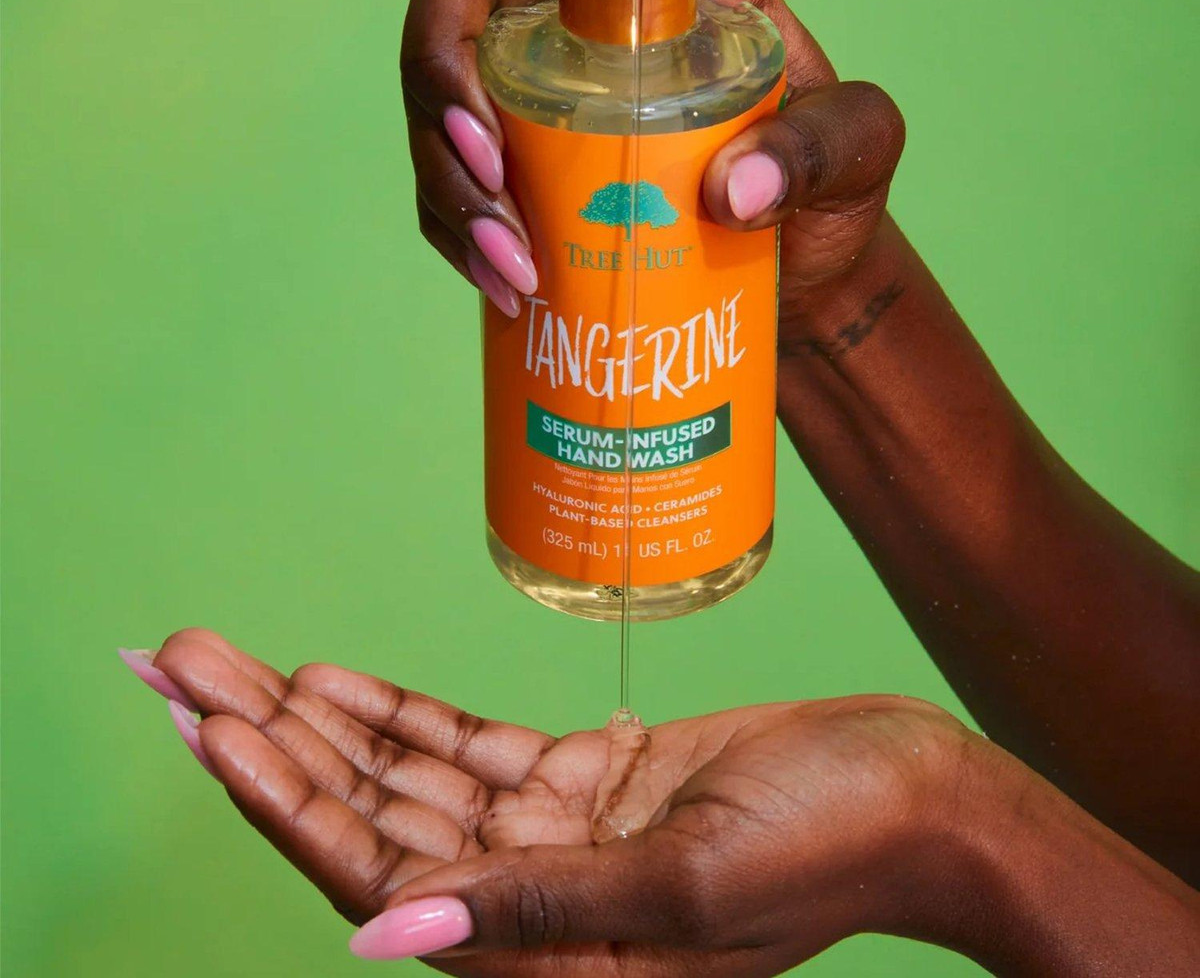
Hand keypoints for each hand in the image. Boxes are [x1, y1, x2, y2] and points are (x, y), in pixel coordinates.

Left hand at [144, 629, 991, 974]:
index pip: (375, 874)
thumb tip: (387, 931)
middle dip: (266, 737)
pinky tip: (335, 678)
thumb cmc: (828, 843)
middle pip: (364, 816)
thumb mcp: (687, 880)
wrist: (915, 794)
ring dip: (316, 717)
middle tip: (176, 662)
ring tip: (229, 658)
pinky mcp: (585, 783)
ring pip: (402, 776)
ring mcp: (554, 838)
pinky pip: (467, 750)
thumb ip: (535, 907)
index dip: (281, 799)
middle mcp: (531, 903)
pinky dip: (399, 716)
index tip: (203, 722)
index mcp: (549, 957)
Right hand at [403, 0, 903, 345]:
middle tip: (490, 162)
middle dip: (445, 61)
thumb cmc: (827, 194)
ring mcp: (538, 87)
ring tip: (512, 264)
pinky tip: (506, 283)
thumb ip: (821, 151)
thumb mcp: (856, 160)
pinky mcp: (515, 166)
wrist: (791, 278)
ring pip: (438, 90)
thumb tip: (731, 190)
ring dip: (448, 176)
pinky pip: (447, 179)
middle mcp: (591, 9)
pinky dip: (458, 232)